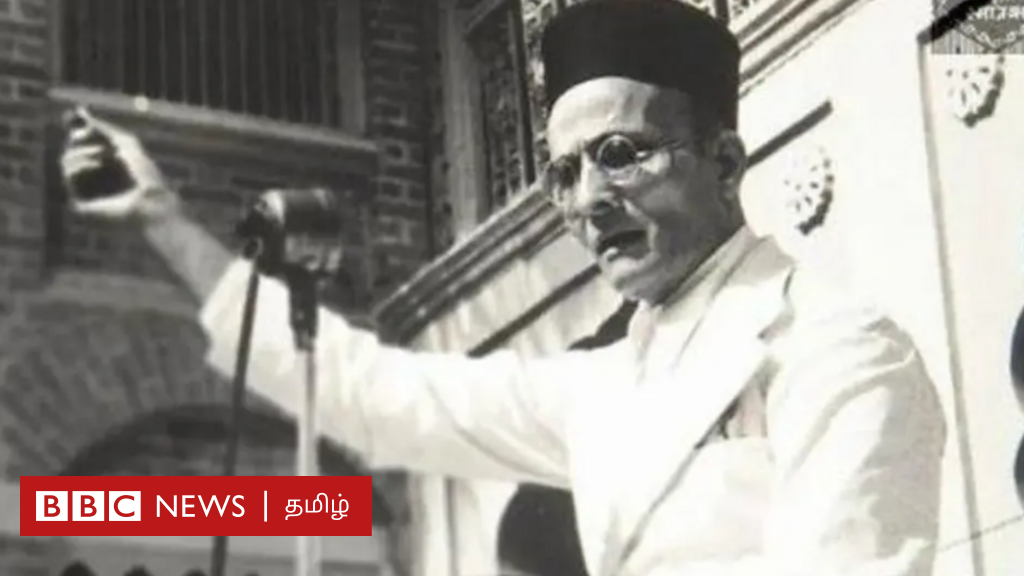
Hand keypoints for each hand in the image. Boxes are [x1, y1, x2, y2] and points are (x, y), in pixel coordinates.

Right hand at [58, 106, 179, 223]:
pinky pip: (68, 175)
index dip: (76, 129)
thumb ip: (103, 128)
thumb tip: (79, 111)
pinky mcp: (79, 203)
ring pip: (67, 161)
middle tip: (88, 133)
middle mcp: (96, 180)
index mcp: (110, 166)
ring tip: (103, 153)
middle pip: (72, 149)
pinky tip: (96, 166)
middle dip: (80, 138)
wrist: (150, 202)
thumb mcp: (126, 143)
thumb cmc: (146, 175)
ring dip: (83, 151)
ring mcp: (87, 192)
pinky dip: (81, 164)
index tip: (71, 115)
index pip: (84, 144)